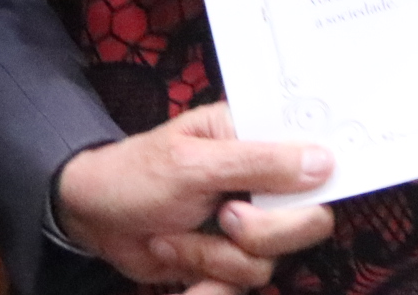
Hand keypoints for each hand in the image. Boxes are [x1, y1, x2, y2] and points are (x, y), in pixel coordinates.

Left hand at [55, 104, 333, 291]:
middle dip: (260, 231)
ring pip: (268, 261)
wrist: (93, 221)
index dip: (324, 179)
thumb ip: (259, 162)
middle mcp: (262, 182)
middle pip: (307, 222)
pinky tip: (172, 253)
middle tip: (224, 216)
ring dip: (211, 255)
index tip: (304, 194)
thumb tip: (323, 162)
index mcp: (257, 138)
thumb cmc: (135, 174)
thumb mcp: (192, 163)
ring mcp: (248, 225)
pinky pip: (239, 285)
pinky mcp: (229, 261)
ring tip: (173, 233)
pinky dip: (201, 278)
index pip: (317, 157)